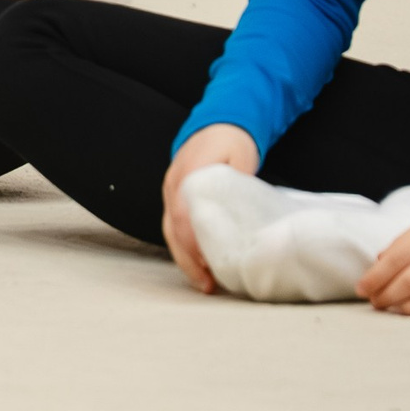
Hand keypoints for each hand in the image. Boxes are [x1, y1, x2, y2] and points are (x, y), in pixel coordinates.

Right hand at [159, 124, 259, 293]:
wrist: (216, 126)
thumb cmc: (230, 142)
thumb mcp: (239, 154)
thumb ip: (235, 178)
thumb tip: (238, 210)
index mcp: (187, 175)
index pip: (183, 213)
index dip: (192, 240)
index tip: (207, 262)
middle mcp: (173, 186)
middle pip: (173, 228)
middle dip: (188, 259)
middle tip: (208, 284)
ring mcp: (170, 193)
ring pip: (171, 232)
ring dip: (186, 259)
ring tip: (205, 283)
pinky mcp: (175, 201)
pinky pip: (175, 229)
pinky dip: (186, 250)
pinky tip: (200, 267)